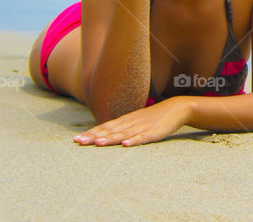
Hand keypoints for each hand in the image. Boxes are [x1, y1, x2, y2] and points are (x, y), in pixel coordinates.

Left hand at [74, 97, 190, 146]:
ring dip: (110, 138)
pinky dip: (134, 141)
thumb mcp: (136, 120)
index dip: (90, 133)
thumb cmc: (154, 117)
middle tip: (78, 142)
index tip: (76, 139)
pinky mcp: (155, 132)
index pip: (104, 127)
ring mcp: (142, 127)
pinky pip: (143, 137)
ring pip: (123, 134)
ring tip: (97, 143)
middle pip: (110, 130)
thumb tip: (105, 134)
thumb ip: (122, 127)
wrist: (176, 108)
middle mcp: (131, 122)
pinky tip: (126, 145)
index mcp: (125, 120)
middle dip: (94, 136)